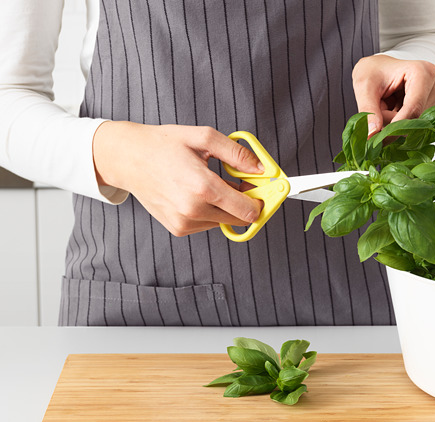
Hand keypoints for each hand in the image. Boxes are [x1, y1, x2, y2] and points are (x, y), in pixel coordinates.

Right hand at [93, 122, 263, 236]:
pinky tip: (196, 194)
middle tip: (239, 184)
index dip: (261, 201)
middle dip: (245, 203)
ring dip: (225, 207)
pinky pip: (207, 225)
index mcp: (203, 187)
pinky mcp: (178, 229)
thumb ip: (236, 154)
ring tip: (210, 184)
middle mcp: (194, 210)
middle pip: (239, 219)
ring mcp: (184, 222)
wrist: (129, 159)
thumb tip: (261, 168)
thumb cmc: (163, 145)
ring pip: (223, 222)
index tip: (264, 192)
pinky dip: (209, 212)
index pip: (248, 210)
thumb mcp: (203, 138)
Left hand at [352, 54, 434, 136]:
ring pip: (415, 125)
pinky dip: (402, 125)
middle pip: (414, 119)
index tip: (379, 138)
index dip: (395, 126)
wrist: (379, 70)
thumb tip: (372, 135)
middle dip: (392, 122)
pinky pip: (418, 127)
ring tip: (387, 108)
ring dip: (396, 124)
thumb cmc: (374, 73)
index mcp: (423, 72)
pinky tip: (395, 112)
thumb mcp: (364, 88)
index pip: (414, 109)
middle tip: (378, 109)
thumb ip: (368, 111)